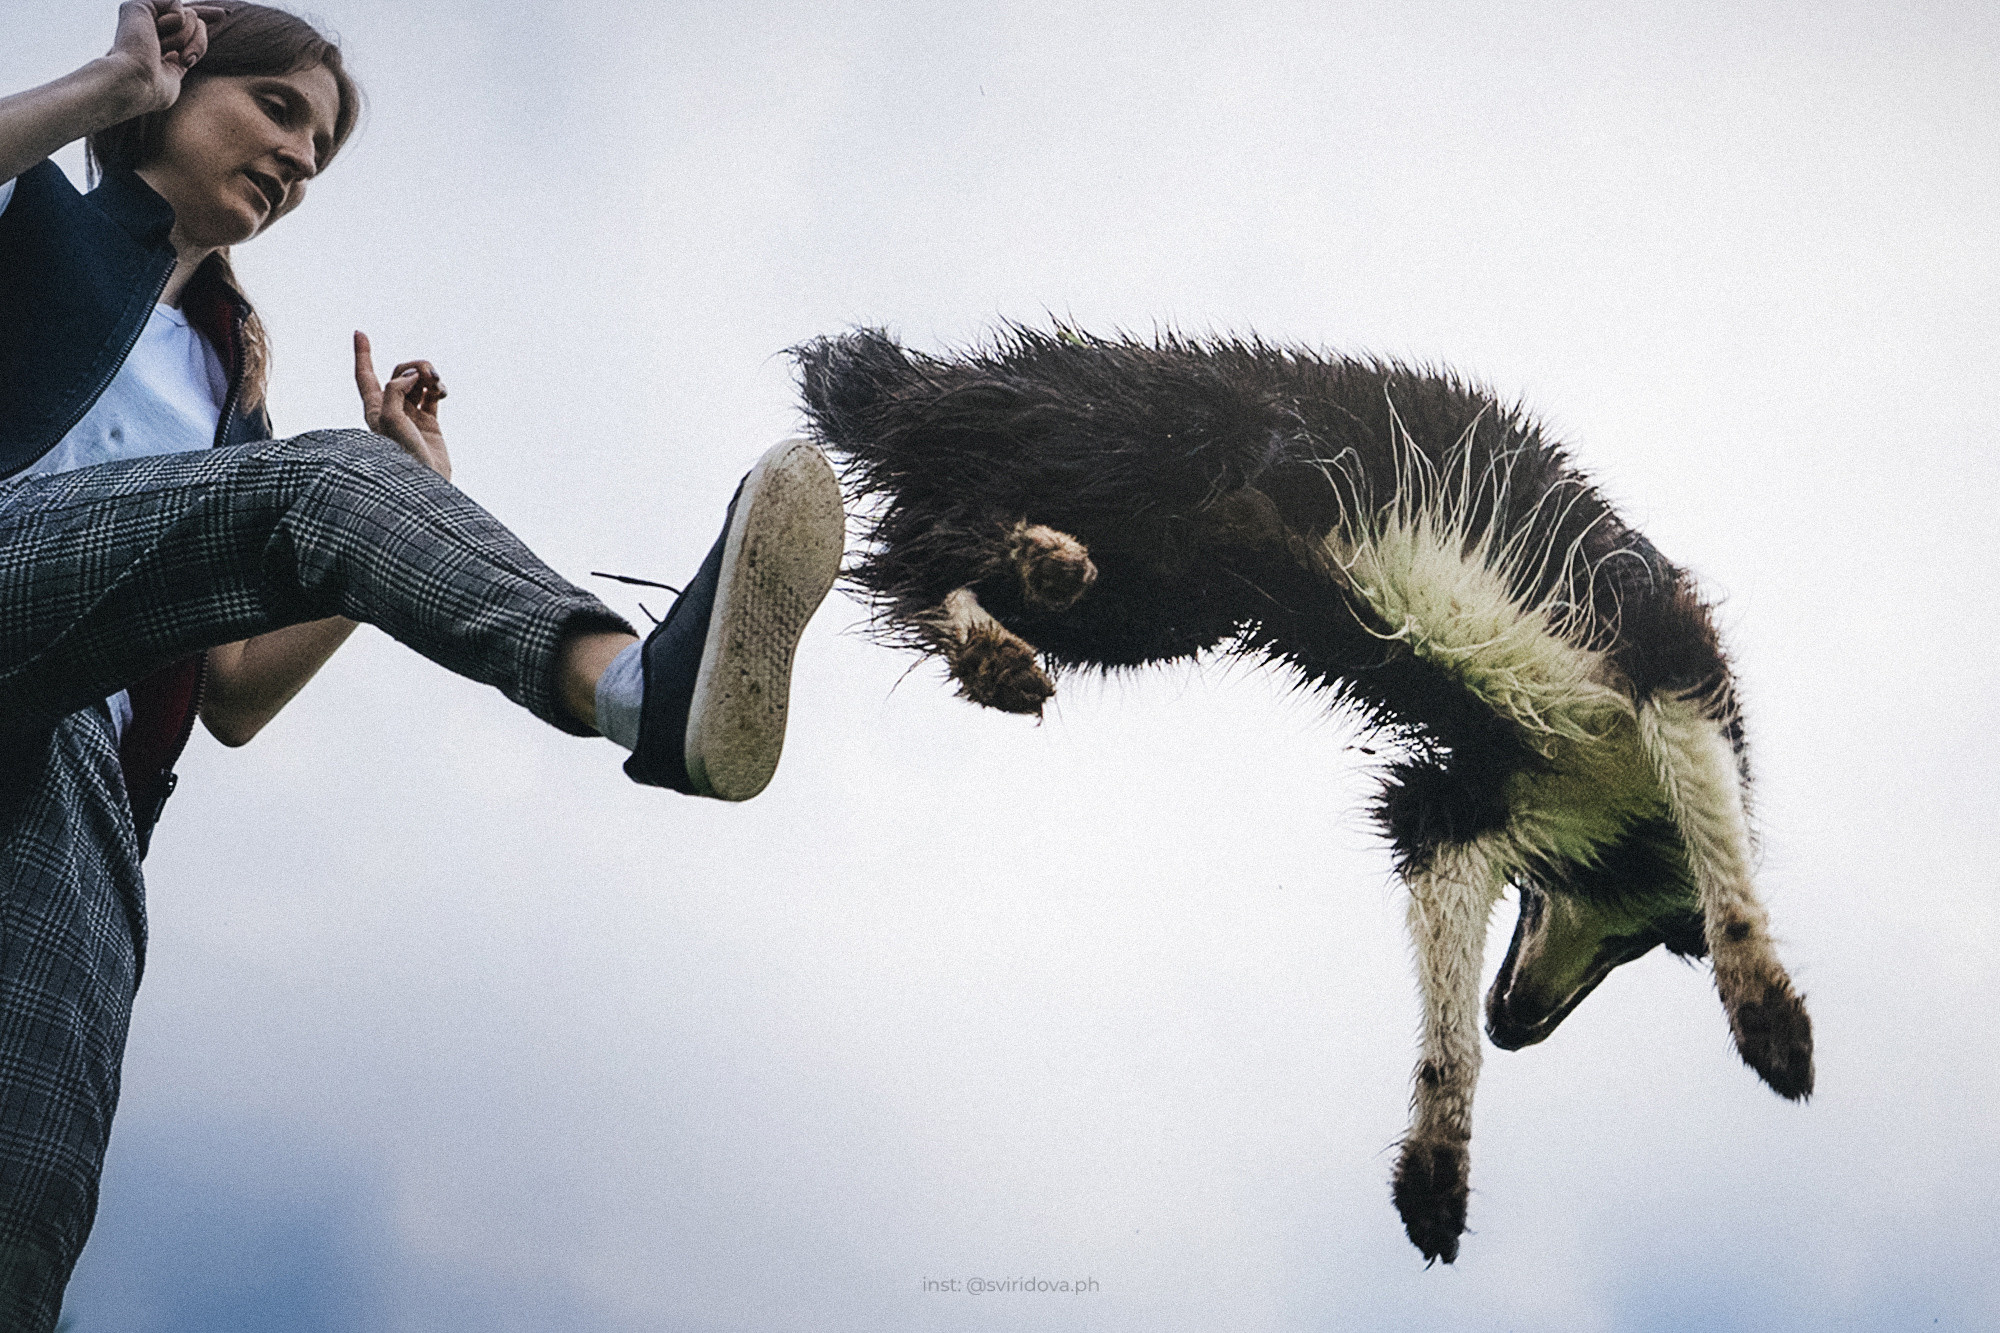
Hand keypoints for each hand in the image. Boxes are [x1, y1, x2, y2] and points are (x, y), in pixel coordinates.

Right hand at [106, 1, 225, 115]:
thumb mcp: (176, 74)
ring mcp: (142, 15)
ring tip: (161, 51)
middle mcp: (147, 26)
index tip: (223, 15)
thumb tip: (194, 39)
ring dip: (185, 39)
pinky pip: (178, 8)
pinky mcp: (139, 5)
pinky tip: (155, 36)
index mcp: (154, 43)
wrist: (134, 82)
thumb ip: (183, 55)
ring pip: (190, 15)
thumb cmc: (153, 90)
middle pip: (194, 19)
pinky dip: (176, 25)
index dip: (205, 16)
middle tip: (186, 61)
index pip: (186, 25)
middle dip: (199, 42)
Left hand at [354, 331, 451, 479]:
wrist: (426, 482)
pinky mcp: (430, 421)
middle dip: (414, 366)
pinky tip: (443, 392)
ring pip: (418, 381)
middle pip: (399, 372)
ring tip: (437, 383)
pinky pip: (433, 394)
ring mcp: (411, 415)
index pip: (365, 376)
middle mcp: (391, 409)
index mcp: (375, 409)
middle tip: (427, 375)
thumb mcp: (390, 420)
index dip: (362, 354)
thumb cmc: (402, 456)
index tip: (359, 332)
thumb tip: (412, 377)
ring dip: (428, 375)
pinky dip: (438, 388)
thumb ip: (396, 391)